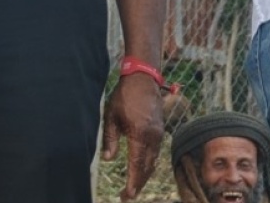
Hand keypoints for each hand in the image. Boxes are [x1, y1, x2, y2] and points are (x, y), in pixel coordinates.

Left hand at [100, 72, 163, 200]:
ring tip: (133, 187)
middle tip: (127, 196)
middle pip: (147, 167)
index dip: (132, 182)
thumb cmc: (124, 96)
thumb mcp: (111, 117)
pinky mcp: (160, 130)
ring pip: (153, 161)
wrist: (143, 79)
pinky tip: (142, 169)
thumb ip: (110, 140)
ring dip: (144, 176)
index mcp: (139, 134)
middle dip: (138, 184)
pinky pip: (156, 153)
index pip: (136, 165)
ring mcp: (159, 134)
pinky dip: (149, 164)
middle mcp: (152, 137)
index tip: (127, 195)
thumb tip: (108, 159)